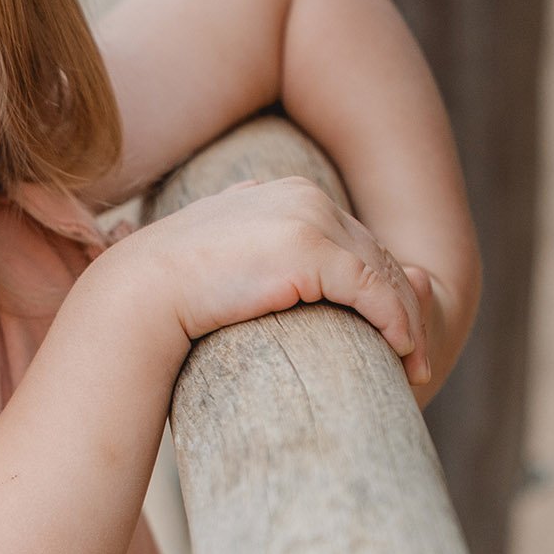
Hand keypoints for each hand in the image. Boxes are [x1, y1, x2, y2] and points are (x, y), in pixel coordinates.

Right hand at [122, 176, 432, 385]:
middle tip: (413, 351)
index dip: (376, 283)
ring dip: (407, 319)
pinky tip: (401, 350)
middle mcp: (302, 194)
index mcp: (283, 192)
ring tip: (414, 361)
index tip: (387, 326)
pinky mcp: (311, 247)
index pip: (349, 238)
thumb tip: (258, 267)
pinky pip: (373, 288)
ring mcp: (308, 216)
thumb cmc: (166, 292)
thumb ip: (247, 248)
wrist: (139, 295)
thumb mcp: (219, 259)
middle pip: (374, 251)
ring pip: (383, 270)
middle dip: (401, 302)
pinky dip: (395, 321)